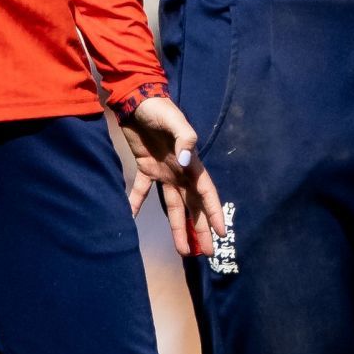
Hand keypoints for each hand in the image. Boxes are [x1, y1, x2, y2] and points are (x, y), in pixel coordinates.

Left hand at [121, 95, 225, 255]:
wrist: (135, 99)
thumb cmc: (158, 109)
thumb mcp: (175, 120)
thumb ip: (184, 139)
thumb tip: (188, 163)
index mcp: (190, 163)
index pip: (206, 192)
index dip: (214, 212)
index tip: (221, 234)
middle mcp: (179, 171)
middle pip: (193, 205)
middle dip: (201, 228)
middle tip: (208, 254)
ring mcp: (162, 171)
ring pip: (172, 205)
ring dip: (177, 226)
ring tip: (183, 250)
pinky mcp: (144, 167)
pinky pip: (142, 191)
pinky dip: (137, 203)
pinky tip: (132, 218)